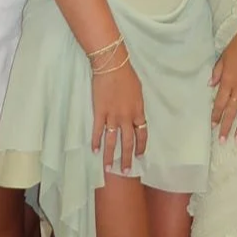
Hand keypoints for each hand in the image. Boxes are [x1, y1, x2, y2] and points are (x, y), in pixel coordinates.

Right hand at [91, 57, 147, 172]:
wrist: (112, 66)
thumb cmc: (127, 75)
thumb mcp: (138, 91)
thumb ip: (137, 106)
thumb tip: (136, 115)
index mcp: (138, 111)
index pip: (142, 133)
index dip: (141, 146)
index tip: (140, 156)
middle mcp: (126, 117)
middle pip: (128, 142)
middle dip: (127, 158)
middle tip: (126, 170)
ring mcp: (112, 116)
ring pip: (112, 141)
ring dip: (110, 155)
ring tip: (109, 167)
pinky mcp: (99, 113)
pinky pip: (97, 131)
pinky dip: (95, 142)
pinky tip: (94, 151)